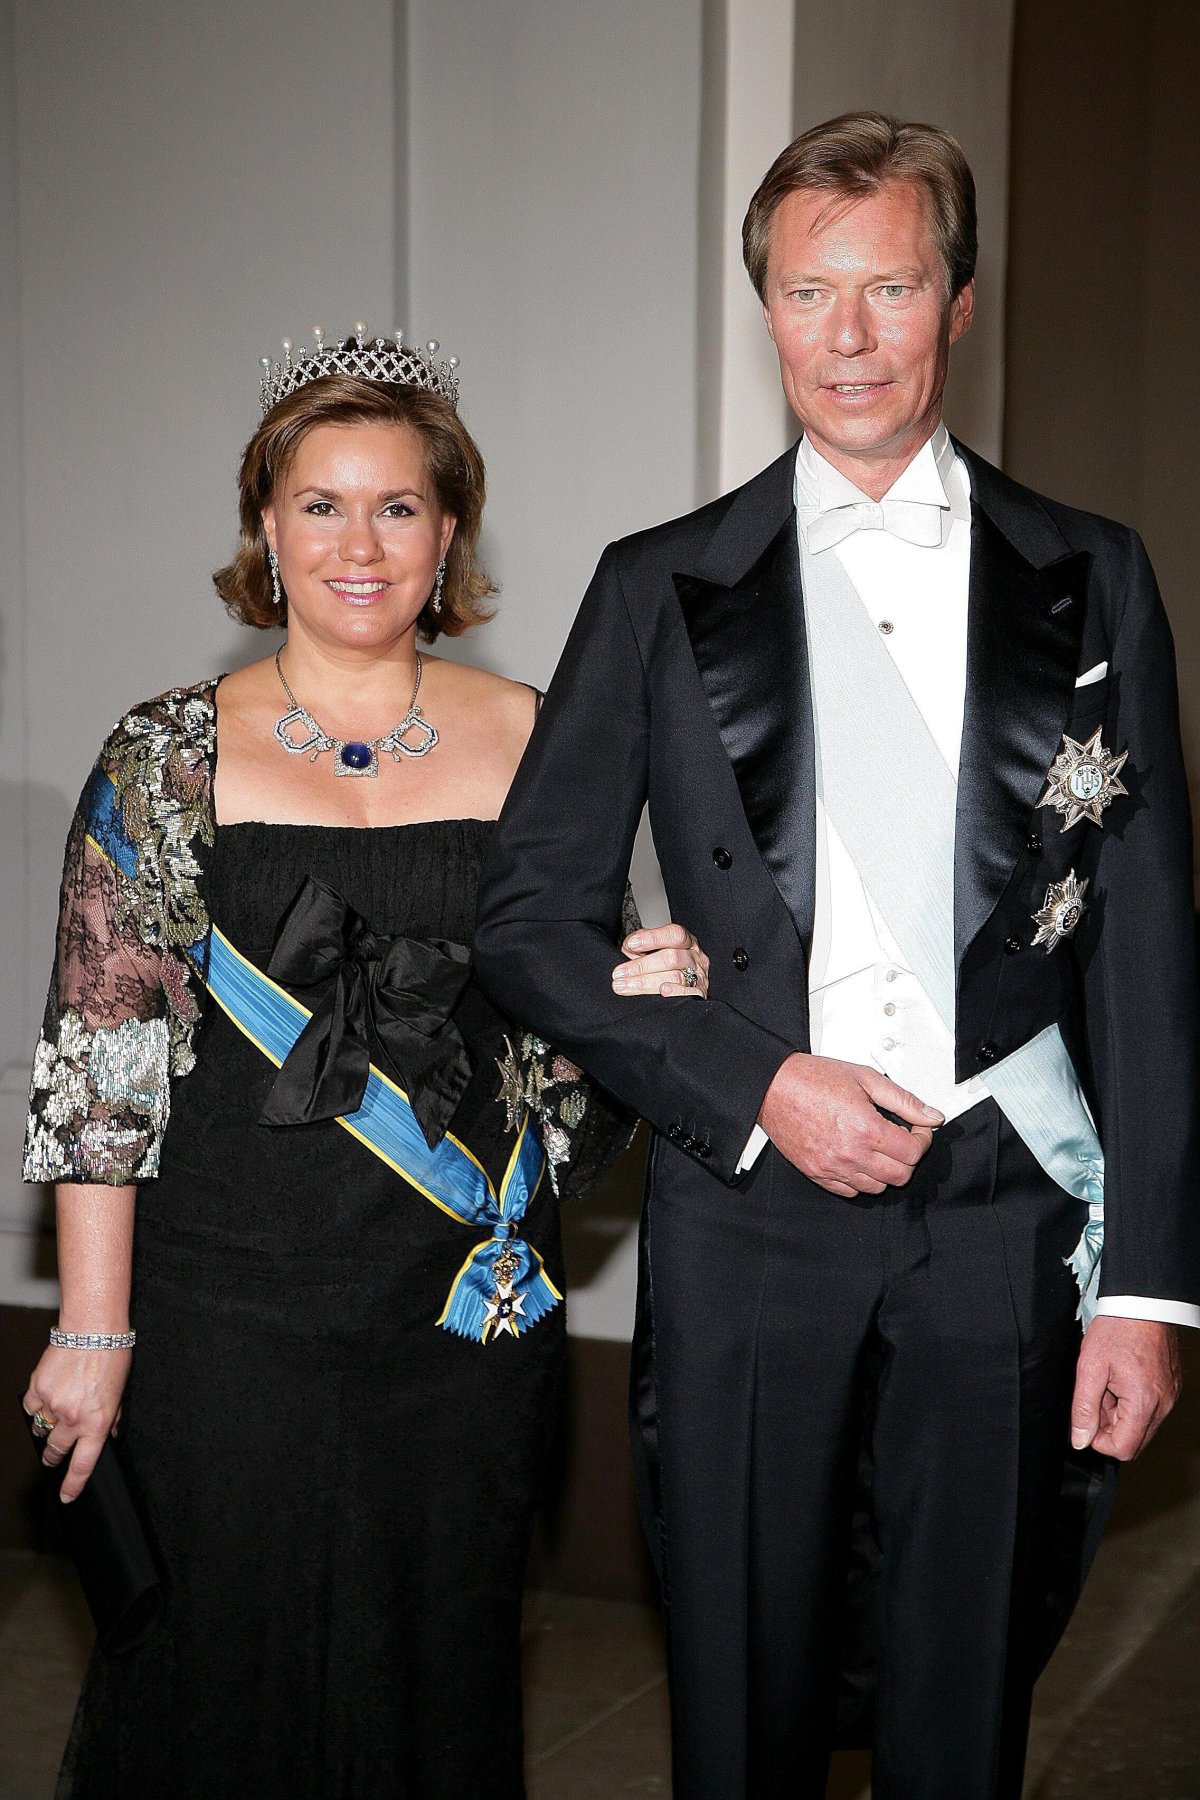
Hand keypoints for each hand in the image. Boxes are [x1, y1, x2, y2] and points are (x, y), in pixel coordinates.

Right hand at [23, 1343, 131, 1501]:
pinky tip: (47, 1396)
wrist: (93, 1329)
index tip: (66, 1496)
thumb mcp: (119, 1394)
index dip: (73, 1485)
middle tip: (54, 1454)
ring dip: (46, 1427)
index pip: (83, 1464)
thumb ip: (110, 1418)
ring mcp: (53, 1404)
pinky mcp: (37, 1389)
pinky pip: (30, 1408)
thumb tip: (106, 1435)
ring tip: (56, 1414)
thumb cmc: (112, 1356)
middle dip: (54, 1456)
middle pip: (56, 1450)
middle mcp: (73, 1417)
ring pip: (41, 1429)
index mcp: (97, 1422)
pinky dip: (37, 1406)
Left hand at [612, 922, 709, 998]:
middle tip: (620, 973)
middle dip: (641, 966)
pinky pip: (689, 993)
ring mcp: (700, 976)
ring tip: (624, 986)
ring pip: (675, 977)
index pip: (674, 934)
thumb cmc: (663, 965)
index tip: (631, 944)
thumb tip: (630, 946)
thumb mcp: (651, 950)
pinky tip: (663, 991)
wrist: (680, 987)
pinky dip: (675, 992)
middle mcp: (696, 957)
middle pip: (671, 958)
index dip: (653, 938)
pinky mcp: (701, 994)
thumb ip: (640, 945)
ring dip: (645, 982)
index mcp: (687, 941)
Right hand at [758, 1052, 941, 1195]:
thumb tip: (931, 1115)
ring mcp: (832, 1168)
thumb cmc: (813, 1079)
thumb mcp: (866, 1079)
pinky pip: (850, 1191)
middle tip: (902, 1139)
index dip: (923, 1140)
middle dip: (908, 1158)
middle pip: (900, 1175)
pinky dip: (860, 1180)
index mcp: (866, 1128)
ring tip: (878, 1148)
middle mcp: (850, 1153)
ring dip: (885, 1170)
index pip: (913, 1152)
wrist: (773, 1087)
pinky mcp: (817, 1174)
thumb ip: (904, 1100)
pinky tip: (858, 1158)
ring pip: (877, 1187)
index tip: (918, 1129)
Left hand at [1070, 1316, 1180, 1460]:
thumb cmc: (1116, 1329)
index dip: (1099, 1440)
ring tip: (1109, 1382)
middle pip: (1133, 1440)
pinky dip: (1132, 1401)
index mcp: (1144, 1403)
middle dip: (1110, 1424)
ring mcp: (1170, 1396)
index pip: (1123, 1449)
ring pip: (1141, 1425)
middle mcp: (1163, 1405)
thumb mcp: (1089, 1367)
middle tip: (1099, 1393)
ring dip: (1120, 1412)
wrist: (1141, 1303)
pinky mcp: (1170, 1388)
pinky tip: (1121, 1377)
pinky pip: (1150, 1409)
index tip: (1088, 1417)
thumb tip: (1080, 1439)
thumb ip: (1084, 1408)